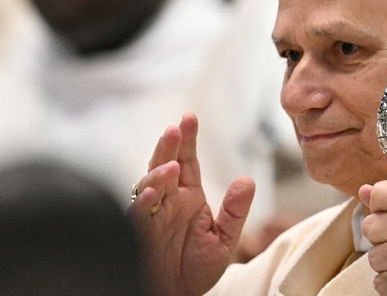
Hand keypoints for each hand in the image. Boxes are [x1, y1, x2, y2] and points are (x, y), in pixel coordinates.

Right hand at [130, 113, 255, 295]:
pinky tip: (153, 193)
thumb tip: (247, 180)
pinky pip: (139, 213)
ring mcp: (153, 214)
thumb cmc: (196, 268)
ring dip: (158, 172)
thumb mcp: (224, 239)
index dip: (187, 139)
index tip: (190, 118)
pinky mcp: (140, 232)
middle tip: (175, 129)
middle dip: (169, 145)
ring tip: (171, 166)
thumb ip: (234, 210)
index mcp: (189, 196)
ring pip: (150, 184)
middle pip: (165, 163)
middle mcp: (169, 199)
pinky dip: (144, 201)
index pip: (187, 160)